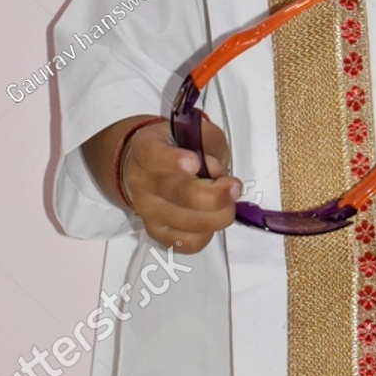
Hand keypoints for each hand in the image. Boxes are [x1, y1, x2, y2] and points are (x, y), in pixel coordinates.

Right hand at [120, 118, 241, 252]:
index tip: (194, 163)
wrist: (150, 167)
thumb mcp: (195, 133)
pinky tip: (209, 217)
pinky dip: (208, 233)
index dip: (174, 161)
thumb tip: (214, 172)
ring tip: (224, 201)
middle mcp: (142, 180)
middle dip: (218, 194)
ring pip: (191, 223)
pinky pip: (190, 242)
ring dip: (220, 214)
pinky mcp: (157, 232)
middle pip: (182, 195)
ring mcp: (147, 210)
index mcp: (146, 148)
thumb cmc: (177, 148)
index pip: (153, 155)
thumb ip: (208, 146)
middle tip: (233, 186)